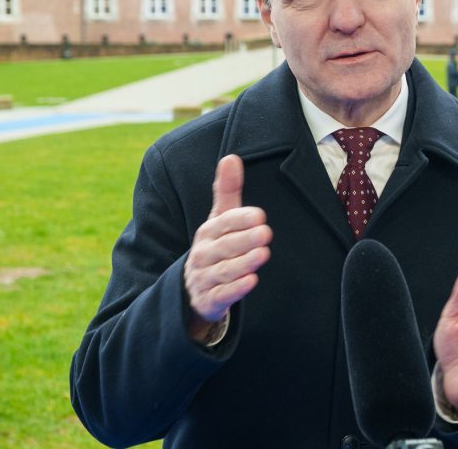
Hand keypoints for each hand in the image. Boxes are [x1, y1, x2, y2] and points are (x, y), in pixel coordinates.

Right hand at [183, 155, 271, 339]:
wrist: (191, 290)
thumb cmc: (214, 247)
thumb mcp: (219, 219)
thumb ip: (226, 191)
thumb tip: (231, 157)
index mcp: (207, 233)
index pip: (222, 223)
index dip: (240, 220)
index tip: (259, 215)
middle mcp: (203, 255)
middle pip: (224, 247)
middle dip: (244, 240)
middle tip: (266, 233)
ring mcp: (204, 278)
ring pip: (223, 271)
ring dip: (243, 263)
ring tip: (263, 254)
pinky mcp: (209, 300)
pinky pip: (221, 295)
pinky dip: (235, 290)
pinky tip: (251, 281)